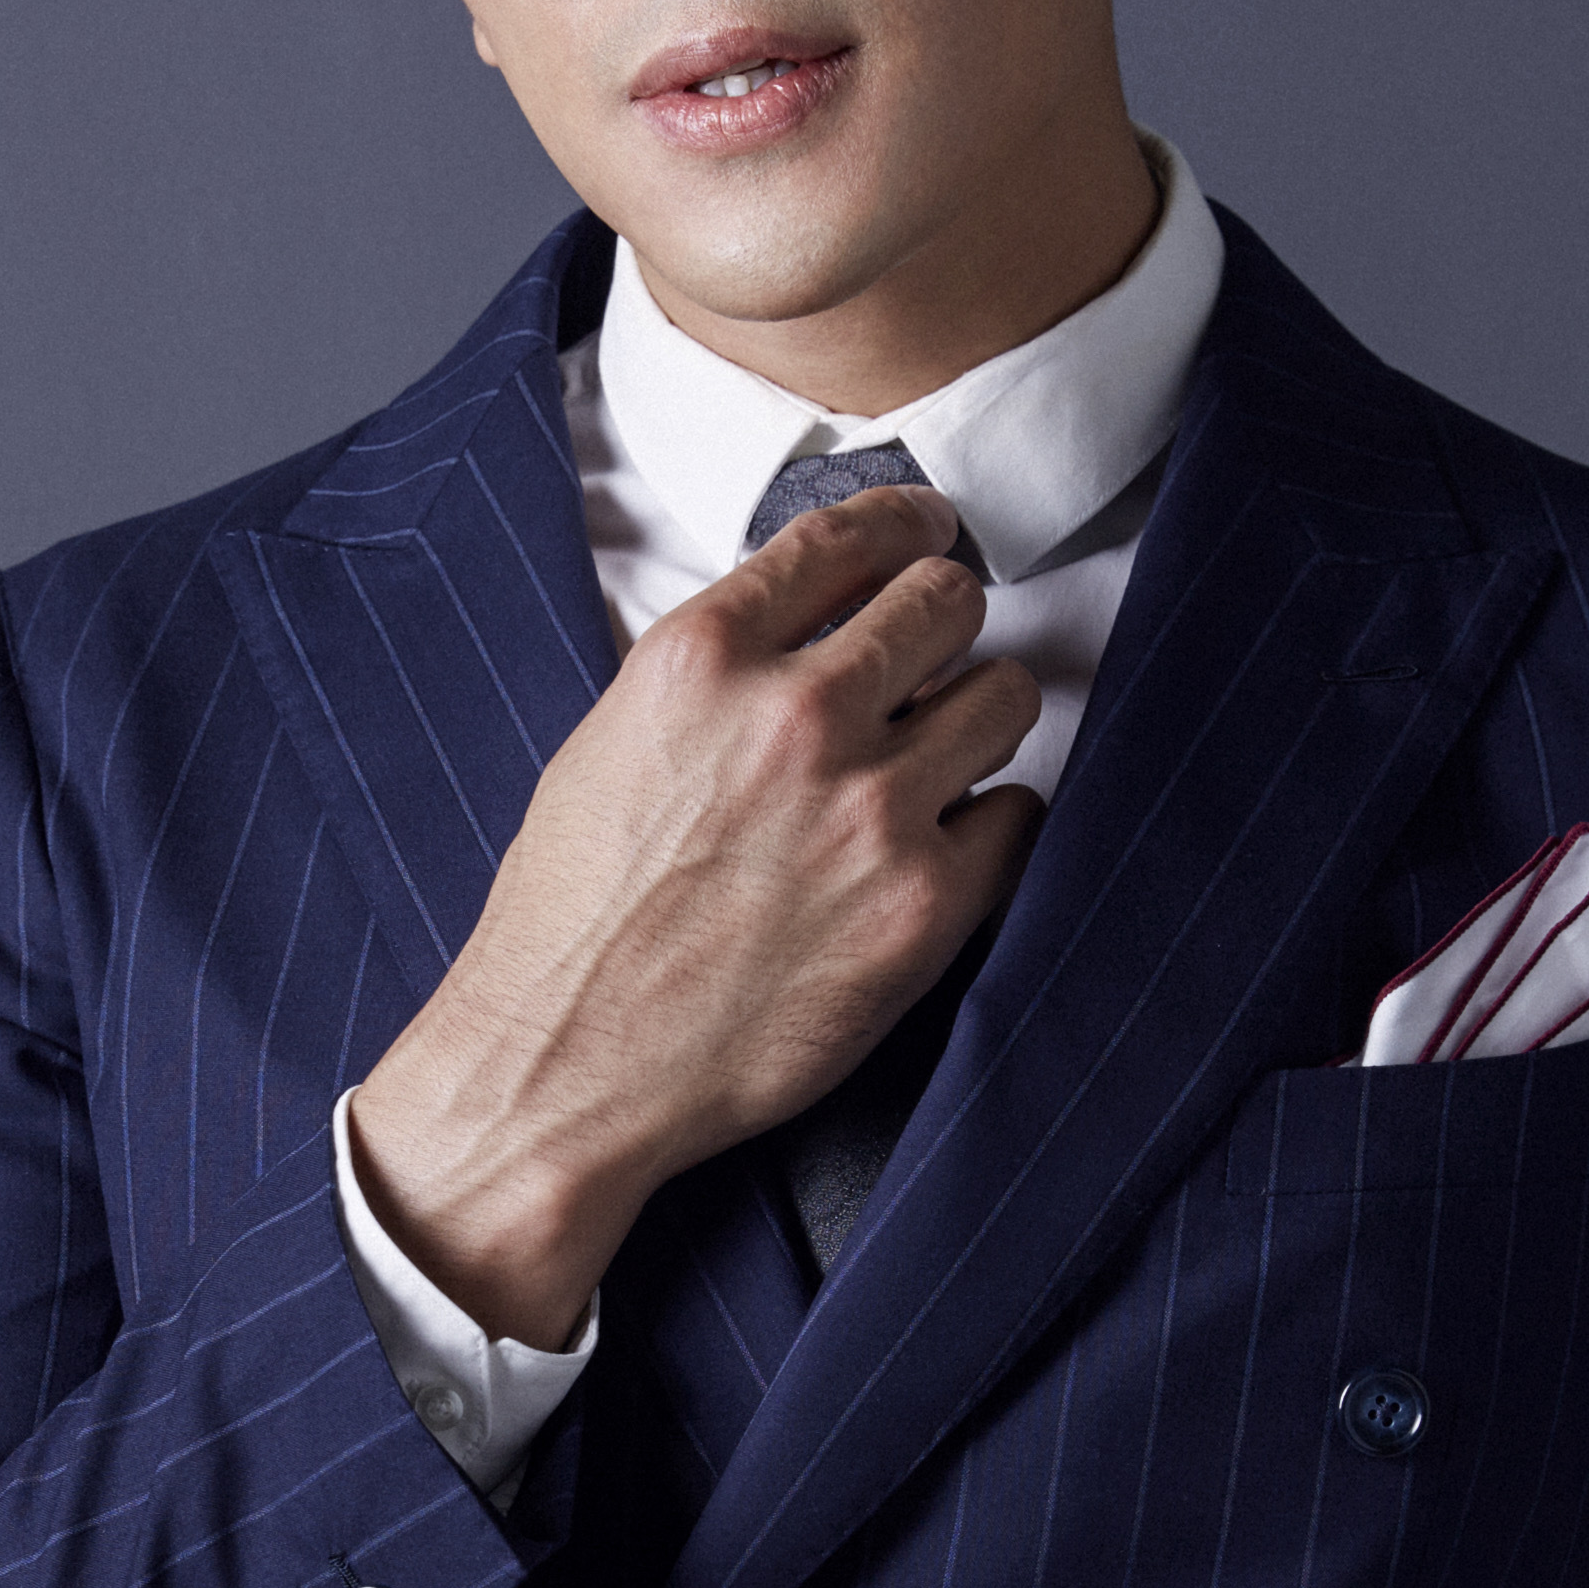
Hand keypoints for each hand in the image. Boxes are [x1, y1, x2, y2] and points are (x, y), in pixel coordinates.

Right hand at [344, 482, 1043, 1343]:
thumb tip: (812, 628)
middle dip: (947, 618)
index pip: (843, 536)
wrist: (570, 1065)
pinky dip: (990, 824)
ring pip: (1003, 695)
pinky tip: (943, 846)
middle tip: (941, 653)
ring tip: (942, 755)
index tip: (929, 529)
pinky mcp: (923, 903)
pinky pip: (1019, 815)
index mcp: (702, 659)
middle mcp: (794, 714)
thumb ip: (717, 672)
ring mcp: (869, 807)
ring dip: (980, 715)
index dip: (904, 522)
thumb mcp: (613, 740)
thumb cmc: (574, 917)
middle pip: (944, 600)